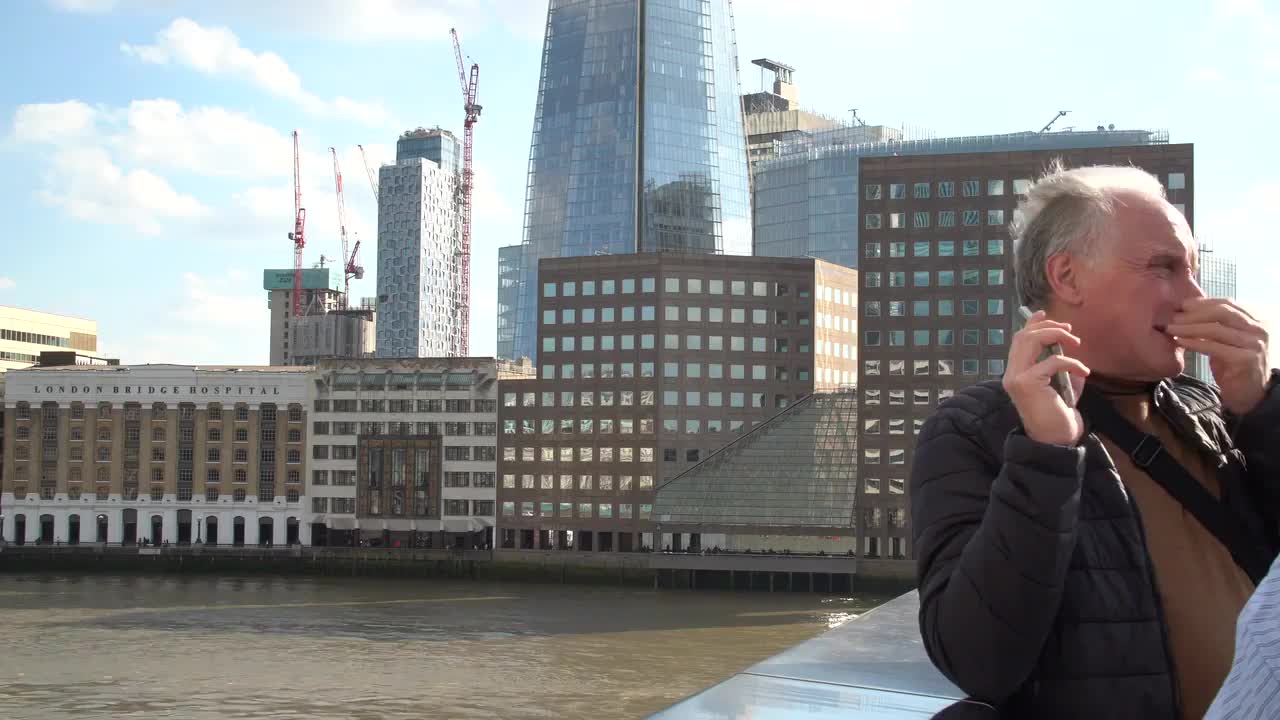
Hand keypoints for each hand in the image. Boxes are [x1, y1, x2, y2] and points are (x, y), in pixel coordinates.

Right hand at [1003, 311, 1090, 445]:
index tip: (1045, 313)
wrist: (1055, 441)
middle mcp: (1011, 373)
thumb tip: (1068, 347)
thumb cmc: (1059, 415)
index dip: (1031, 323)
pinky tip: (1084, 372)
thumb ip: (1058, 366)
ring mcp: (1016, 378)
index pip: (1018, 340)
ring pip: (1030, 341)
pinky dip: (1072, 363)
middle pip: (1023, 336)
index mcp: (1016, 373)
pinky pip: (1052, 362)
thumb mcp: (1060, 385)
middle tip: (1070, 331)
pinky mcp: (1027, 384)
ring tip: (1076, 343)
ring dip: (1056, 336)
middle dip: (1048, 327)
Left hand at [1166, 298, 1269, 414]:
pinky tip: (1181, 342)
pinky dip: (1195, 342)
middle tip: (1173, 318)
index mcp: (1254, 322)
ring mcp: (1253, 344)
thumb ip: (1215, 328)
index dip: (1203, 303)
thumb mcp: (1225, 343)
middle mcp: (1257, 330)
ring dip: (1190, 327)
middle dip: (1194, 313)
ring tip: (1171, 329)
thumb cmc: (1234, 369)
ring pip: (1217, 329)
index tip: (1182, 305)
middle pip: (1222, 312)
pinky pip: (1215, 347)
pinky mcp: (1246, 359)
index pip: (1227, 304)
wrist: (1249, 396)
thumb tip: (1185, 313)